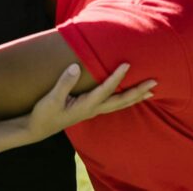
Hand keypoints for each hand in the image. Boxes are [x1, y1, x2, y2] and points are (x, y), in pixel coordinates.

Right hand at [27, 63, 154, 139]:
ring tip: (150, 92)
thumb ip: (64, 83)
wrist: (38, 128)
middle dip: (138, 91)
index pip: (106, 89)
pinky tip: (128, 97)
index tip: (127, 64)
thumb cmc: (44, 113)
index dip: (117, 76)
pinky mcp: (89, 110)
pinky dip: (125, 100)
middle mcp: (93, 109)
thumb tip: (75, 66)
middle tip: (154, 82)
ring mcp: (93, 111)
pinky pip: (112, 105)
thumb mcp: (52, 98)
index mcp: (86, 105)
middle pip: (121, 100)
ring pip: (119, 104)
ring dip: (135, 97)